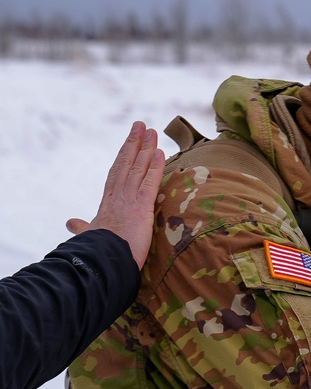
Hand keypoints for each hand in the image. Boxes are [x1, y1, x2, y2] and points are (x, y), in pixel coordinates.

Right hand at [66, 121, 165, 268]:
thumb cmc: (97, 253)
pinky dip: (156, 167)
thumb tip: (70, 223)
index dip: (124, 156)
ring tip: (152, 131)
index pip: (117, 173)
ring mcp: (128, 201)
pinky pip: (150, 183)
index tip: (130, 141)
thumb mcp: (89, 236)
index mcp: (108, 202)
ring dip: (146, 149)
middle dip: (135, 144)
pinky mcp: (140, 209)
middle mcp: (117, 196)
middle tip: (142, 125)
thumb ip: (82, 227)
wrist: (100, 263)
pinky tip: (161, 153)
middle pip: (127, 164)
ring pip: (138, 168)